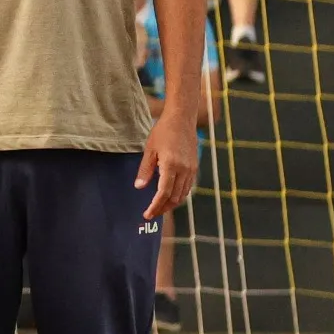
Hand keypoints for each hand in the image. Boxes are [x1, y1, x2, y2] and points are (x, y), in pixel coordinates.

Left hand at [136, 104, 199, 218]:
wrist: (182, 119)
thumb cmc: (163, 132)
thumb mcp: (149, 150)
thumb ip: (145, 170)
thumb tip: (139, 187)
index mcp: (171, 166)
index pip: (163, 193)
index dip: (155, 206)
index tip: (147, 214)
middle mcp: (184, 170)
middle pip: (174, 198)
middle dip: (163, 209)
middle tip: (151, 214)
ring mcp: (191, 169)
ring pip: (183, 194)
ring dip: (171, 204)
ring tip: (159, 208)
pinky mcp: (194, 167)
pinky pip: (187, 187)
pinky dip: (179, 195)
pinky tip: (169, 196)